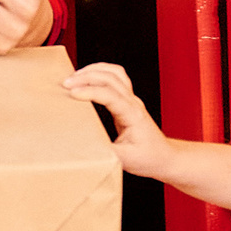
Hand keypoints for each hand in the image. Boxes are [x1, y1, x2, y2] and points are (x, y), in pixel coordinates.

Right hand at [63, 62, 175, 178]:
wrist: (163, 157)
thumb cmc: (148, 158)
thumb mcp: (125, 160)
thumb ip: (105, 151)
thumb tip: (83, 145)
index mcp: (133, 115)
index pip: (111, 95)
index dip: (90, 91)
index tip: (72, 94)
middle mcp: (133, 103)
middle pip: (111, 78)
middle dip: (87, 76)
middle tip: (66, 83)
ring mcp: (132, 99)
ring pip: (114, 73)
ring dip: (93, 70)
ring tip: (74, 76)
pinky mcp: (127, 100)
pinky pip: (115, 78)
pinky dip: (99, 73)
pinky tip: (87, 78)